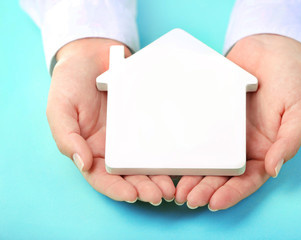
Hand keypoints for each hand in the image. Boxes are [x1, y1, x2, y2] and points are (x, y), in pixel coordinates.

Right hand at [47, 38, 174, 204]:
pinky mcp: (145, 121)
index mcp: (90, 149)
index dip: (116, 189)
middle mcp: (112, 147)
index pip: (102, 177)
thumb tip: (83, 163)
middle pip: (128, 175)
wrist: (92, 55)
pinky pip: (156, 140)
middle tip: (159, 195)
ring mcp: (130, 135)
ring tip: (170, 187)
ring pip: (145, 163)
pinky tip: (177, 162)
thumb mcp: (60, 108)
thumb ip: (67, 137)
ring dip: (157, 177)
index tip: (132, 195)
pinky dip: (166, 153)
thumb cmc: (70, 82)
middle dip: (143, 188)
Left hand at [175, 34, 300, 210]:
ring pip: (207, 159)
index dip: (232, 193)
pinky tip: (173, 158)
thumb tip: (274, 169)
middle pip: (223, 174)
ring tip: (177, 189)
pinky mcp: (210, 115)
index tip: (214, 202)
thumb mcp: (300, 110)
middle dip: (206, 189)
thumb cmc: (291, 79)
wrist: (269, 48)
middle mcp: (242, 145)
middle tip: (187, 199)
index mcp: (265, 149)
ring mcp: (225, 131)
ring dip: (193, 175)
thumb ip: (289, 141)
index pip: (248, 179)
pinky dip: (186, 148)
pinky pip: (197, 134)